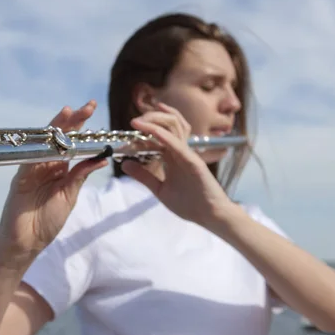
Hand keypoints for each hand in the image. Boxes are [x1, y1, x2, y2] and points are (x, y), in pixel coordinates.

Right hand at [0, 100, 107, 260]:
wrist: (28, 242)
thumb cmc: (48, 221)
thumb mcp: (69, 195)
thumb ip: (81, 175)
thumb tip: (102, 157)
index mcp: (60, 168)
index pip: (72, 143)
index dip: (81, 127)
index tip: (92, 111)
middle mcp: (46, 164)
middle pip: (59, 137)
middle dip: (73, 121)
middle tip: (88, 106)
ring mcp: (33, 168)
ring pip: (45, 143)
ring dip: (57, 127)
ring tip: (70, 112)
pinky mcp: (21, 176)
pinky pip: (32, 157)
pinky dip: (41, 147)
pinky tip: (51, 137)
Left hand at [121, 102, 229, 226]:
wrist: (210, 216)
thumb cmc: (189, 204)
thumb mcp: (160, 189)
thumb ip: (144, 176)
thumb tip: (125, 164)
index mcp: (173, 156)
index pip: (159, 135)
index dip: (144, 131)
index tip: (127, 133)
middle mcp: (181, 151)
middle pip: (168, 124)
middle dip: (150, 118)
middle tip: (134, 122)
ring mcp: (188, 155)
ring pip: (174, 127)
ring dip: (155, 121)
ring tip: (138, 122)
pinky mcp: (193, 161)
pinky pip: (177, 144)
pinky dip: (163, 135)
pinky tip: (151, 130)